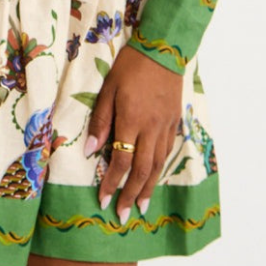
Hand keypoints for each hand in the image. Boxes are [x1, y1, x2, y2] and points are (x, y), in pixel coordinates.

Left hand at [83, 45, 182, 222]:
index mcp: (132, 121)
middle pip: (142, 171)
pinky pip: (167, 152)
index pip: (121, 162)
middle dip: (130, 195)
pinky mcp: (174, 122)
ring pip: (158, 166)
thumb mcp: (108, 89)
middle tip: (121, 215)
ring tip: (140, 207)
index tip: (102, 199)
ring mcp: (166, 127)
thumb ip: (100, 121)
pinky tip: (154, 178)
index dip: (111, 183)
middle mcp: (151, 129)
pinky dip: (159, 169)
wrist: (163, 50)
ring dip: (148, 189)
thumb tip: (91, 151)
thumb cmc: (130, 67)